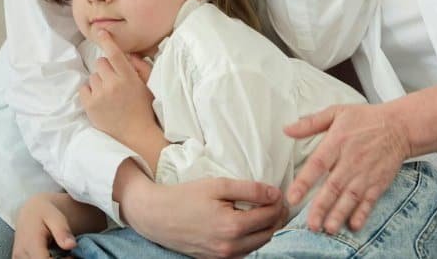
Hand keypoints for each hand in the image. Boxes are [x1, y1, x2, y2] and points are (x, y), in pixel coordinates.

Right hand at [12, 193, 77, 258]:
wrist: (30, 211)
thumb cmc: (46, 213)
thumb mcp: (57, 217)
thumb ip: (63, 232)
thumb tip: (71, 245)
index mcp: (30, 243)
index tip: (71, 256)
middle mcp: (21, 253)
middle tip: (68, 255)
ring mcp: (18, 257)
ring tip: (61, 255)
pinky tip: (52, 256)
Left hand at [79, 30, 158, 146]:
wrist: (136, 133)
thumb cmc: (144, 107)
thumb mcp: (148, 84)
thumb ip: (140, 66)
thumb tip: (127, 54)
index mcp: (128, 77)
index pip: (115, 54)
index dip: (107, 41)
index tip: (100, 32)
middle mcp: (113, 84)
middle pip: (101, 63)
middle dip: (106, 68)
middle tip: (114, 79)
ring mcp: (100, 95)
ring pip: (93, 76)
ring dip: (99, 81)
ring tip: (109, 93)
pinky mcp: (90, 106)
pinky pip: (84, 88)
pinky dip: (90, 91)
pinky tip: (100, 99)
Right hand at [122, 172, 290, 258]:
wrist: (156, 216)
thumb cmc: (186, 197)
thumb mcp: (219, 185)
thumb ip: (250, 189)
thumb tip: (275, 193)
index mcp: (233, 227)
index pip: (270, 216)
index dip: (279, 202)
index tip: (280, 192)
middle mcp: (230, 247)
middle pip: (269, 233)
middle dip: (277, 216)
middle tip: (277, 201)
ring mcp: (223, 257)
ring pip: (259, 244)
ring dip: (267, 228)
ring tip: (266, 210)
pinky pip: (245, 251)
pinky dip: (253, 238)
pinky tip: (250, 224)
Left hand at [283, 103, 410, 233]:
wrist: (400, 126)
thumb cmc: (366, 119)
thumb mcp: (337, 112)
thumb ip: (310, 123)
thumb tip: (287, 129)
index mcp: (337, 143)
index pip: (318, 164)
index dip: (305, 182)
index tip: (292, 197)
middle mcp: (351, 161)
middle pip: (334, 187)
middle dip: (322, 207)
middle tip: (311, 224)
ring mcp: (366, 174)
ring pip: (350, 198)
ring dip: (339, 214)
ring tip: (329, 229)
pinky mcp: (378, 182)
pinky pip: (369, 201)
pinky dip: (363, 214)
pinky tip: (354, 225)